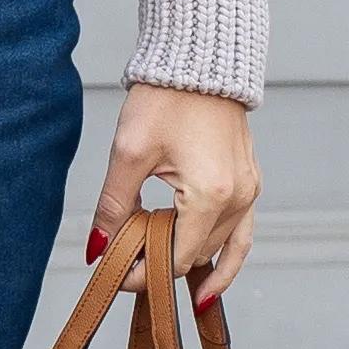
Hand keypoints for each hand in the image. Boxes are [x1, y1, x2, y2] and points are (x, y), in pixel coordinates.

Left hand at [90, 82, 257, 304]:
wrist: (199, 58)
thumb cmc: (166, 98)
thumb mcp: (129, 153)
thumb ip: (114, 206)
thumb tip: (98, 248)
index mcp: (210, 195)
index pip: (176, 259)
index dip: (143, 274)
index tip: (114, 277)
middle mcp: (238, 198)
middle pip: (198, 255)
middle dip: (162, 266)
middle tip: (127, 272)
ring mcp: (250, 190)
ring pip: (225, 249)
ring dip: (195, 265)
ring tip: (171, 290)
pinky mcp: (250, 180)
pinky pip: (241, 231)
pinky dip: (225, 254)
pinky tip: (208, 270)